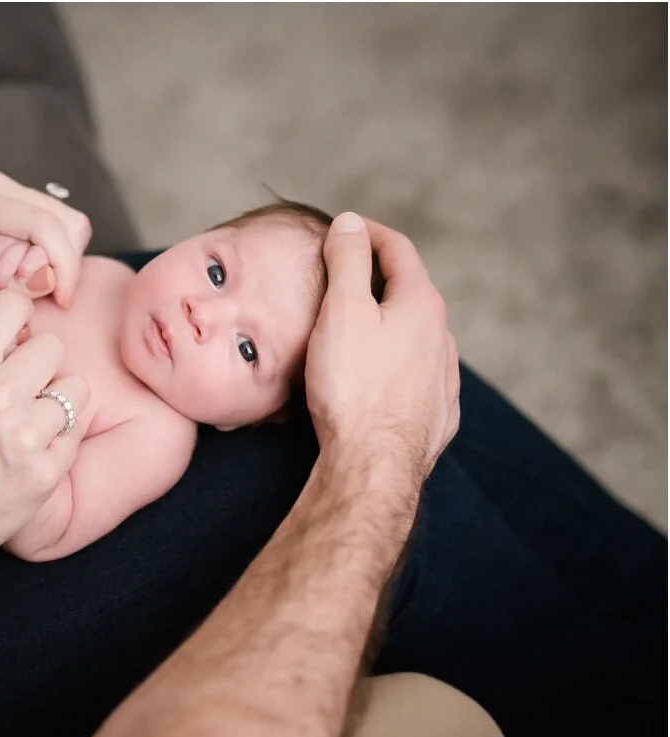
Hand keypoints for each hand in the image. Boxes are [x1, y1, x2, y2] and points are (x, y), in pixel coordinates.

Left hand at [0, 171, 91, 317]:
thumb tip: (44, 281)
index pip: (44, 225)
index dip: (64, 265)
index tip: (62, 301)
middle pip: (65, 222)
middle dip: (56, 265)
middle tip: (19, 292)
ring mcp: (4, 189)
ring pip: (66, 224)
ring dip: (49, 260)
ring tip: (7, 282)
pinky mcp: (11, 200)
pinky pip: (52, 227)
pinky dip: (44, 255)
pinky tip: (11, 272)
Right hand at [0, 289, 89, 573]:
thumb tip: (7, 317)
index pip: (14, 304)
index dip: (15, 315)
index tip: (13, 332)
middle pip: (52, 346)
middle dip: (36, 362)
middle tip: (20, 384)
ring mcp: (25, 438)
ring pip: (75, 388)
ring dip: (55, 399)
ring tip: (29, 417)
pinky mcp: (46, 473)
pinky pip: (75, 432)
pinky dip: (57, 438)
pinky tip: (31, 449)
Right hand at [305, 213, 459, 481]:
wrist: (373, 464)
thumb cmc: (353, 387)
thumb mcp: (342, 311)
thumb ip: (347, 261)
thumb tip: (350, 222)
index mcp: (421, 305)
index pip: (399, 249)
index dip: (368, 233)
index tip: (344, 228)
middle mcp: (441, 338)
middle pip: (411, 292)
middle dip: (379, 278)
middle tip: (345, 275)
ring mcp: (443, 379)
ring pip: (418, 337)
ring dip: (391, 323)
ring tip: (360, 327)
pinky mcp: (436, 415)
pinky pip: (419, 377)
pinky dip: (399, 363)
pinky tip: (383, 376)